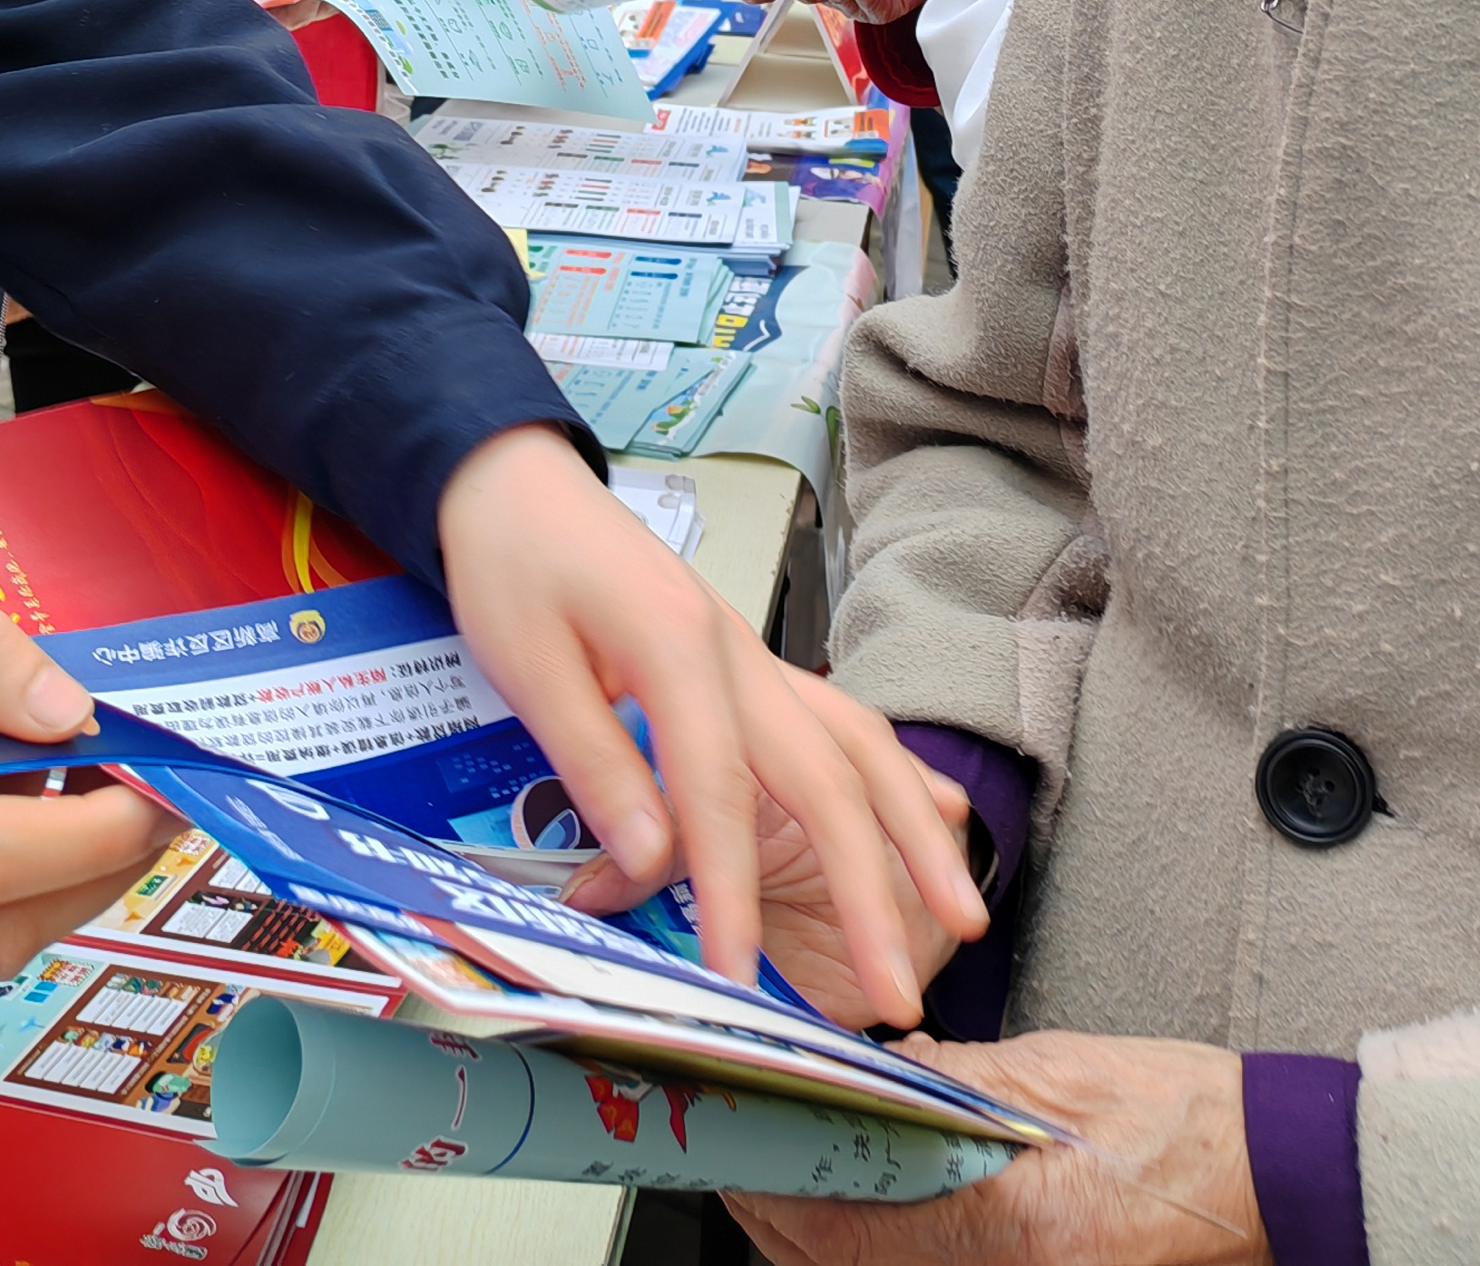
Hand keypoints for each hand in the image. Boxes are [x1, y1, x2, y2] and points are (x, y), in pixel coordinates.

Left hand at [433, 428, 987, 1026]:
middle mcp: (739, 653)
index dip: (729, 892)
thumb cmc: (514, 566)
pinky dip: (899, 780)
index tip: (739, 979)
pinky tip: (936, 824)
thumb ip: (593, 759)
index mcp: (677, 648)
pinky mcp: (757, 668)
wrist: (520, 484)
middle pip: (827, 779)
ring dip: (919, 835)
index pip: (716, 792)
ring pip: (864, 748)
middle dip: (873, 891)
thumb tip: (648, 859)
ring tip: (965, 917)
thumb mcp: (526, 663)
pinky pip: (848, 726)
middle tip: (901, 994)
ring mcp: (758, 659)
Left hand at [728, 1034, 1264, 1265]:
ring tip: (800, 1179)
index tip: (739, 1151)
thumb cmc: (1186, 1119)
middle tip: (753, 1162)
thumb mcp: (1060, 1070)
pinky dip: (890, 1245)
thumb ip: (954, 1076)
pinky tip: (877, 1204)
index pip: (848, 1227)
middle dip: (787, 1219)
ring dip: (832, 1237)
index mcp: (1011, 1220)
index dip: (776, 1192)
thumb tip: (877, 1068)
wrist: (1279, 1177)